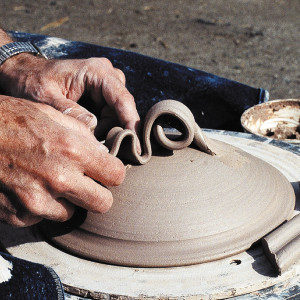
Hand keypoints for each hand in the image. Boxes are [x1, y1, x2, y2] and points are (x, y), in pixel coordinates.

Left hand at [0, 53, 139, 132]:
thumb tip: (95, 129)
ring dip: (110, 128)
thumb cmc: (32, 82)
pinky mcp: (102, 93)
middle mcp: (106, 75)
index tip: (136, 144)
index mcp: (96, 71)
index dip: (131, 122)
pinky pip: (111, 113)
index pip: (122, 99)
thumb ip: (71, 113)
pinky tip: (93, 134)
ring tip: (94, 141)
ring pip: (118, 112)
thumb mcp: (46, 99)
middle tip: (106, 148)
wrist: (25, 73)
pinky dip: (105, 126)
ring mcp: (106, 84)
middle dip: (117, 128)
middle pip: (123, 108)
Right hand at [0, 95, 124, 226]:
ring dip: (67, 200)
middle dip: (98, 193)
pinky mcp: (19, 215)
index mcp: (73, 150)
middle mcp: (60, 179)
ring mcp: (38, 202)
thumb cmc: (9, 119)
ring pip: (72, 213)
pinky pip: (43, 217)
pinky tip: (28, 187)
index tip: (104, 171)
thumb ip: (82, 134)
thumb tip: (101, 151)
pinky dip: (41, 206)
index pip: (116, 175)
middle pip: (103, 204)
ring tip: (49, 181)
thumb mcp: (50, 114)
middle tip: (85, 182)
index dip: (112, 173)